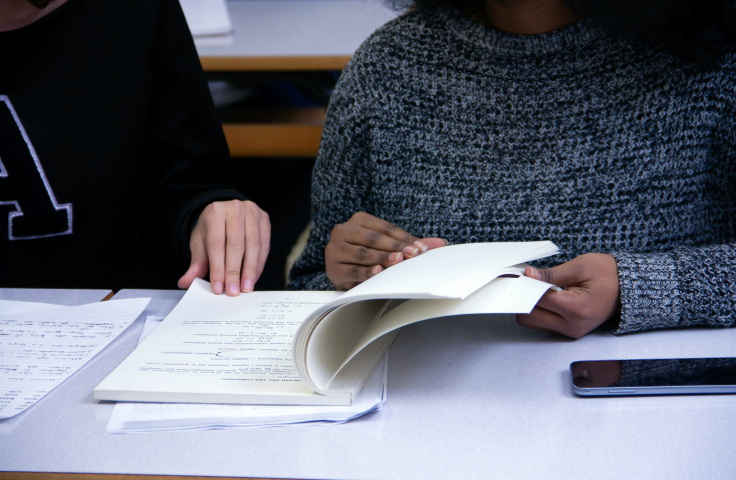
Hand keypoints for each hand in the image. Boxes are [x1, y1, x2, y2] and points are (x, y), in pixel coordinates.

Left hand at [178, 200, 270, 295]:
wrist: (226, 214)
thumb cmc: (212, 230)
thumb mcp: (200, 244)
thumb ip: (196, 263)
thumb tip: (185, 282)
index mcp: (215, 211)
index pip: (216, 244)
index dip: (218, 268)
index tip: (218, 288)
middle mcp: (235, 208)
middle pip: (236, 244)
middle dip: (234, 271)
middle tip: (233, 291)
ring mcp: (253, 212)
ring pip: (253, 245)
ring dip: (250, 269)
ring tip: (246, 288)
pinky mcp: (265, 220)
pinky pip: (264, 245)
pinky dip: (259, 264)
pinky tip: (253, 277)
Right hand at [326, 211, 446, 290]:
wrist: (341, 271)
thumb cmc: (368, 256)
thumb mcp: (387, 246)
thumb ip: (410, 244)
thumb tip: (441, 243)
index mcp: (358, 220)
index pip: (384, 228)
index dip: (404, 238)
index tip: (421, 248)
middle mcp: (343, 230)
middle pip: (374, 238)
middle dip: (396, 247)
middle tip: (413, 254)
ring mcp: (335, 249)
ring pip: (363, 254)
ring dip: (382, 258)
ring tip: (398, 261)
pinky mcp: (333, 268)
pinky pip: (353, 270)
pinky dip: (367, 272)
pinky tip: (378, 272)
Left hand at [516, 253, 620, 337]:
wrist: (629, 288)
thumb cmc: (609, 275)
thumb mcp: (580, 267)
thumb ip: (551, 274)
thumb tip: (528, 275)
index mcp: (576, 309)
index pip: (537, 300)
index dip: (524, 285)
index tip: (518, 275)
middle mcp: (572, 326)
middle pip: (529, 316)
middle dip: (523, 298)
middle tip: (524, 281)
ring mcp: (570, 331)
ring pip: (533, 322)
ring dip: (529, 305)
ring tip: (536, 288)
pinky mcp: (568, 331)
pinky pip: (543, 323)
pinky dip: (538, 310)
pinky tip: (543, 296)